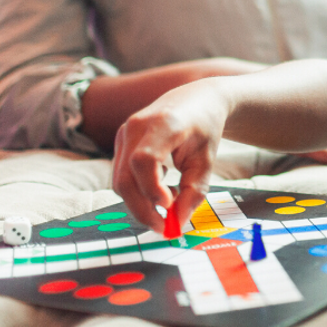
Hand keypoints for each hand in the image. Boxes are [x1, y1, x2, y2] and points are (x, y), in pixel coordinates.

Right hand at [111, 80, 227, 234]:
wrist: (196, 100)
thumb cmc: (204, 129)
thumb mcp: (206, 161)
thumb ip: (193, 193)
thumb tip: (176, 224)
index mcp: (163, 124)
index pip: (144, 160)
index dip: (151, 189)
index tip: (169, 207)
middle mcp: (136, 126)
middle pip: (125, 177)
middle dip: (142, 208)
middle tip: (164, 227)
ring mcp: (124, 133)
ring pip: (119, 181)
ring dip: (141, 202)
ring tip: (171, 200)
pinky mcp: (120, 142)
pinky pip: (122, 175)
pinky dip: (138, 191)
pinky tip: (162, 188)